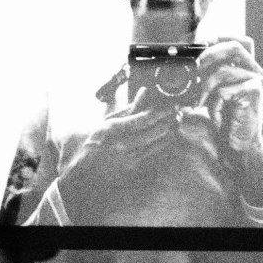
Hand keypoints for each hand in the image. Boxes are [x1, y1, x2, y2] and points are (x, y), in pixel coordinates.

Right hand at [58, 88, 175, 221]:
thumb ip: (128, 108)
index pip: (140, 120)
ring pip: (152, 143)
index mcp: (112, 129)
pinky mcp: (131, 166)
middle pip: (150, 132)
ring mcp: (126, 156)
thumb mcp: (107, 121)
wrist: (84, 169)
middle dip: (166, 122)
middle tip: (178, 113)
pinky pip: (150, 153)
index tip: (169, 107)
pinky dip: (161, 144)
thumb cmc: (95, 140)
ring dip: (167, 132)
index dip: (158, 113)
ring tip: (176, 123)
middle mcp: (120, 143)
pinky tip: (169, 137)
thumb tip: (143, 93)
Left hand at [196, 38, 262, 206]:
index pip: (236, 40)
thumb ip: (203, 75)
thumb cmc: (224, 118)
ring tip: (197, 102)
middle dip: (208, 55)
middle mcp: (254, 69)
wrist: (237, 143)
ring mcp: (257, 79)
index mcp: (246, 66)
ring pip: (223, 71)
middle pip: (234, 46)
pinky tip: (216, 115)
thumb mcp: (210, 92)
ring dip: (203, 87)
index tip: (197, 45)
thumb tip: (180, 62)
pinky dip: (214, 103)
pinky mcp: (255, 92)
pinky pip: (224, 90)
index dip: (217, 39)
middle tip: (192, 70)